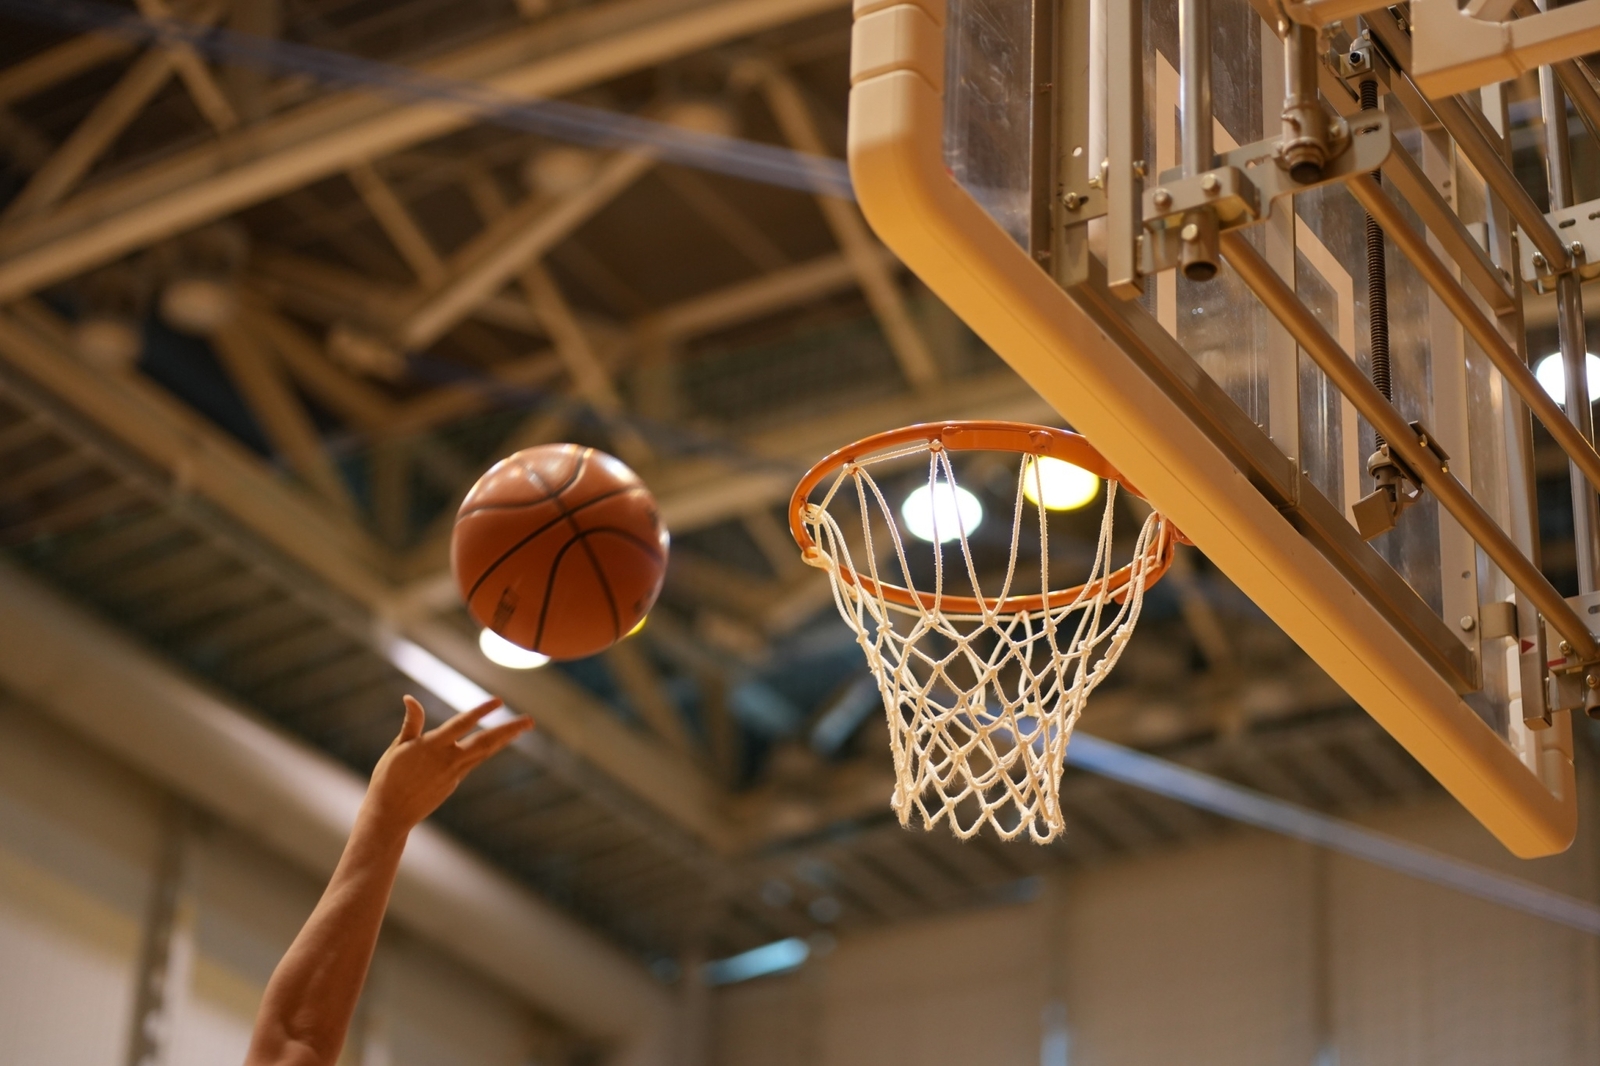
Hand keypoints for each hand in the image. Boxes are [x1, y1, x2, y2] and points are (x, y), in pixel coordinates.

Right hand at [363, 696, 532, 831]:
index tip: (498, 701)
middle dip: (508, 730)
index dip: (480, 712)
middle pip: (485, 742)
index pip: (461, 724)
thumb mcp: (397, 748)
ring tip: (522, 727)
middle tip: (530, 720)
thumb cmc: (388, 778)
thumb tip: (410, 698)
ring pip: (485, 752)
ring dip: (505, 739)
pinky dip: (489, 750)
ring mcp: (454, 773)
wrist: (390, 814)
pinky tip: (499, 741)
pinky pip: (476, 761)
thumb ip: (411, 723)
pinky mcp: (454, 783)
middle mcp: (448, 760)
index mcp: (432, 747)